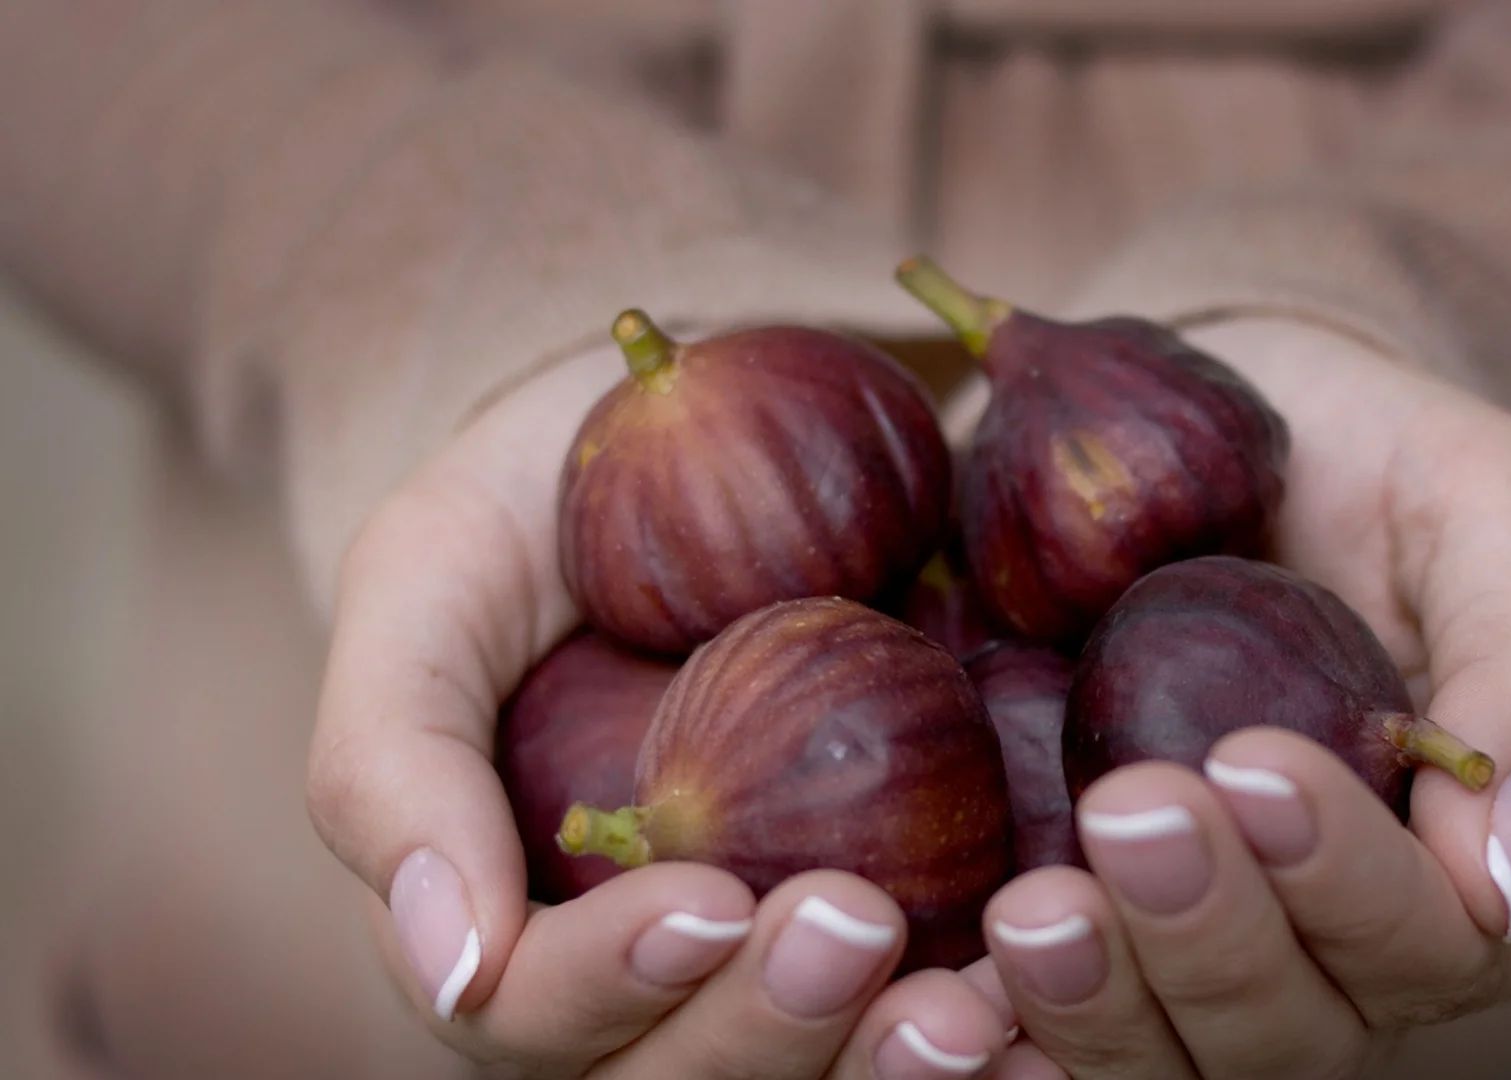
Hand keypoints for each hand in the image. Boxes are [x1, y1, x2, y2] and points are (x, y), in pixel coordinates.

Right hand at [304, 346, 1011, 1077]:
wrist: (714, 425)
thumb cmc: (540, 505)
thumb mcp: (429, 579)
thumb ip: (393, 757)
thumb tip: (449, 962)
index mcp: (513, 924)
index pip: (532, 1020)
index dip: (612, 984)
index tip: (708, 896)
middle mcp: (651, 974)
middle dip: (768, 1033)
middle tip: (857, 928)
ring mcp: (783, 951)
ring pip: (819, 1077)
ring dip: (891, 1069)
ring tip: (976, 1011)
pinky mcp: (916, 907)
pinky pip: (947, 1007)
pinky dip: (1008, 1030)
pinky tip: (1053, 1010)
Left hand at [948, 316, 1510, 1077]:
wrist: (1204, 421)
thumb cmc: (1369, 456)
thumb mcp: (1485, 500)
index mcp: (1444, 862)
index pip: (1434, 942)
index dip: (1352, 884)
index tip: (1253, 766)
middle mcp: (1316, 942)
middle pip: (1290, 1031)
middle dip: (1212, 938)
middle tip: (1128, 810)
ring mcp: (1173, 947)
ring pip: (1159, 1060)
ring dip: (1096, 1006)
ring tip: (1029, 913)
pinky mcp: (1049, 917)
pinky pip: (1029, 1028)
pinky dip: (988, 1029)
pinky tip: (936, 996)